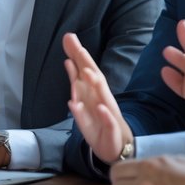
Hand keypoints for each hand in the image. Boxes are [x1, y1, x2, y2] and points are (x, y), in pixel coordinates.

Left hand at [63, 32, 132, 163]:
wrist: (116, 146)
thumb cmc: (99, 120)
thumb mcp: (84, 100)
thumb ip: (77, 81)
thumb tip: (68, 61)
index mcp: (94, 91)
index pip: (86, 70)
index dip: (78, 55)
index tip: (69, 38)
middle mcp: (101, 98)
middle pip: (94, 78)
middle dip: (86, 63)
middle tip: (78, 47)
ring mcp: (106, 113)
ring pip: (102, 97)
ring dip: (95, 85)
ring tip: (86, 72)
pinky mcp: (110, 130)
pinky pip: (108, 122)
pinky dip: (104, 115)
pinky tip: (99, 108)